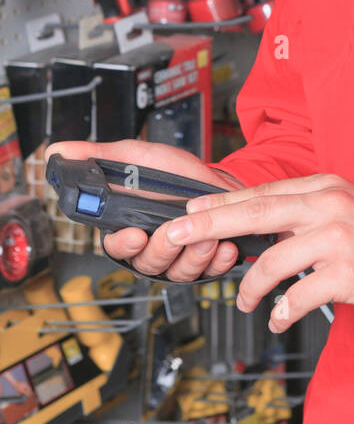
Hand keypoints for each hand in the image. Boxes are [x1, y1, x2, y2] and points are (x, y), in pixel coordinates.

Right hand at [43, 139, 245, 281]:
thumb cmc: (173, 174)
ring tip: (208, 237)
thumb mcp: (135, 156)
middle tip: (177, 230)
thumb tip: (58, 150)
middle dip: (163, 249)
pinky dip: (217, 263)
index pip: (115, 247)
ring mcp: (176, 260)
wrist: (216, 180)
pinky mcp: (203, 265)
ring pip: (177, 272)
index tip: (136, 235)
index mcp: (128, 227)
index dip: (124, 245)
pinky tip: (225, 248)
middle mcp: (150, 248)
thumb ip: (98, 156)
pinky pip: (207, 273)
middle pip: (147, 263)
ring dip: (193, 256)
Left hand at [158, 173, 353, 329]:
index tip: (187, 210)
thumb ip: (308, 214)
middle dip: (207, 225)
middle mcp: (330, 206)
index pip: (261, 193)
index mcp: (326, 187)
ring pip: (271, 261)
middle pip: (254, 213)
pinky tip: (279, 318)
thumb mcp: (350, 211)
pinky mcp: (348, 274)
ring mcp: (339, 239)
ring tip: (247, 302)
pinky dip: (281, 311)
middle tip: (174, 236)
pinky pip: (297, 296)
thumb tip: (261, 231)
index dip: (219, 203)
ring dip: (250, 288)